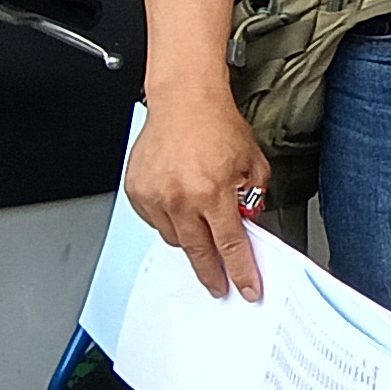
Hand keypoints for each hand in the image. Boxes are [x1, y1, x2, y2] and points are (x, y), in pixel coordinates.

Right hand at [125, 86, 269, 300]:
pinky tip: (180, 203)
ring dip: (190, 238)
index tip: (247, 288)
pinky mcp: (137, 192)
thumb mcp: (253, 163)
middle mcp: (181, 198)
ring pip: (174, 238)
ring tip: (200, 221)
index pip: (230, 244)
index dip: (240, 271)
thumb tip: (249, 224)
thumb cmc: (217, 125)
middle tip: (220, 286)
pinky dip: (170, 219)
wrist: (184, 101)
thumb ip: (254, 197)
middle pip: (198, 252)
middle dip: (211, 273)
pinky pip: (155, 221)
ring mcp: (155, 196)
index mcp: (213, 192)